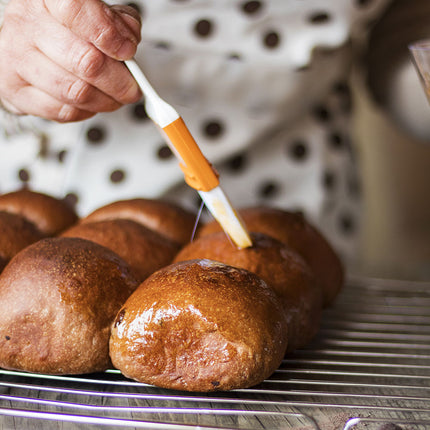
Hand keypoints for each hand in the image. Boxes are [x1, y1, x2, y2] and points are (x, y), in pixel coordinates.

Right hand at [0, 0, 141, 121]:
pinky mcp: (16, 92)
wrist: (26, 46)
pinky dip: (87, 112)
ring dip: (107, 101)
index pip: (76, 11)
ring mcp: (18, 60)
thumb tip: (129, 40)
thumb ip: (116, 21)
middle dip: (120, 82)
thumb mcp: (94, 12)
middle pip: (86, 62)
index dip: (109, 35)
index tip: (128, 51)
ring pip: (77, 92)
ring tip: (116, 97)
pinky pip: (64, 112)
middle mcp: (27, 26)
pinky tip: (92, 103)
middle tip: (132, 87)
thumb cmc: (62, 29)